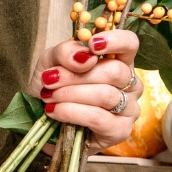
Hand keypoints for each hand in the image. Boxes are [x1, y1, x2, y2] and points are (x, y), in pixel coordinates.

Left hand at [32, 31, 140, 151]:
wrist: (41, 119)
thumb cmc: (53, 87)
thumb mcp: (51, 62)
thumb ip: (65, 52)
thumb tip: (86, 56)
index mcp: (118, 61)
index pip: (130, 44)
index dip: (116, 41)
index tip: (92, 44)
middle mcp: (130, 84)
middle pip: (114, 71)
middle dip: (75, 75)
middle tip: (49, 80)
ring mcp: (129, 108)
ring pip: (105, 95)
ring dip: (70, 94)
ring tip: (49, 97)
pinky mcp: (120, 130)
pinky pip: (98, 118)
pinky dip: (71, 112)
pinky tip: (54, 111)